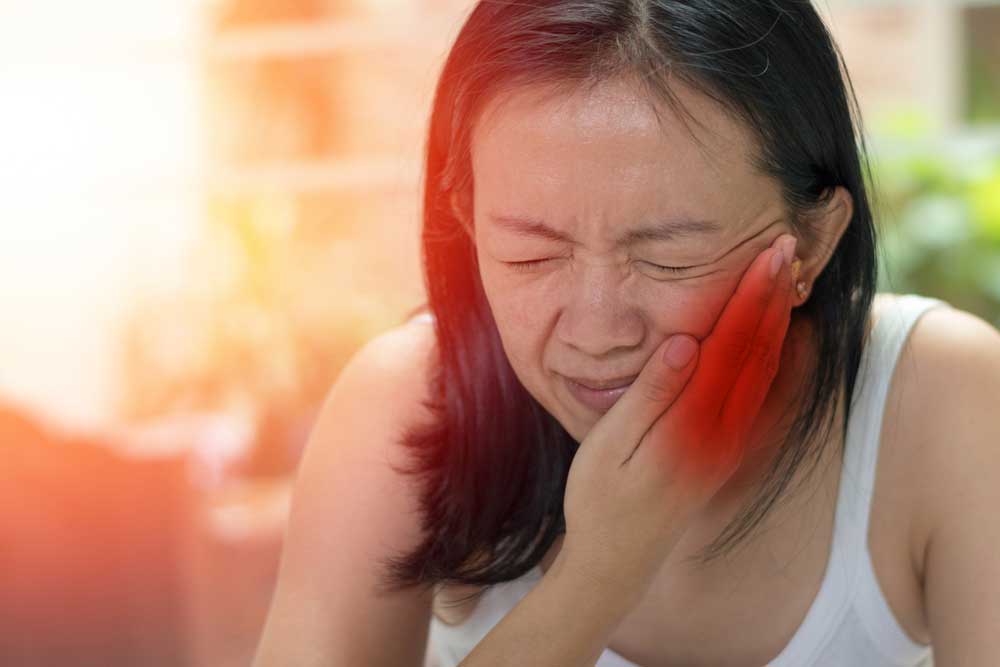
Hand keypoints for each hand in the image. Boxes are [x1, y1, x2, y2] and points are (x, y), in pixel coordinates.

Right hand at [560, 232, 798, 591]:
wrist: (617, 562)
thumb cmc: (599, 501)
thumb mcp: (610, 447)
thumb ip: (651, 395)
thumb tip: (686, 343)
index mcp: (695, 425)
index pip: (732, 347)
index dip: (751, 297)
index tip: (767, 256)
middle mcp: (725, 435)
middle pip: (759, 354)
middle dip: (774, 298)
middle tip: (786, 248)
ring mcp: (731, 447)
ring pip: (768, 376)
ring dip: (780, 323)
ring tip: (788, 279)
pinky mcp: (728, 454)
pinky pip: (763, 399)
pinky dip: (779, 364)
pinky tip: (783, 342)